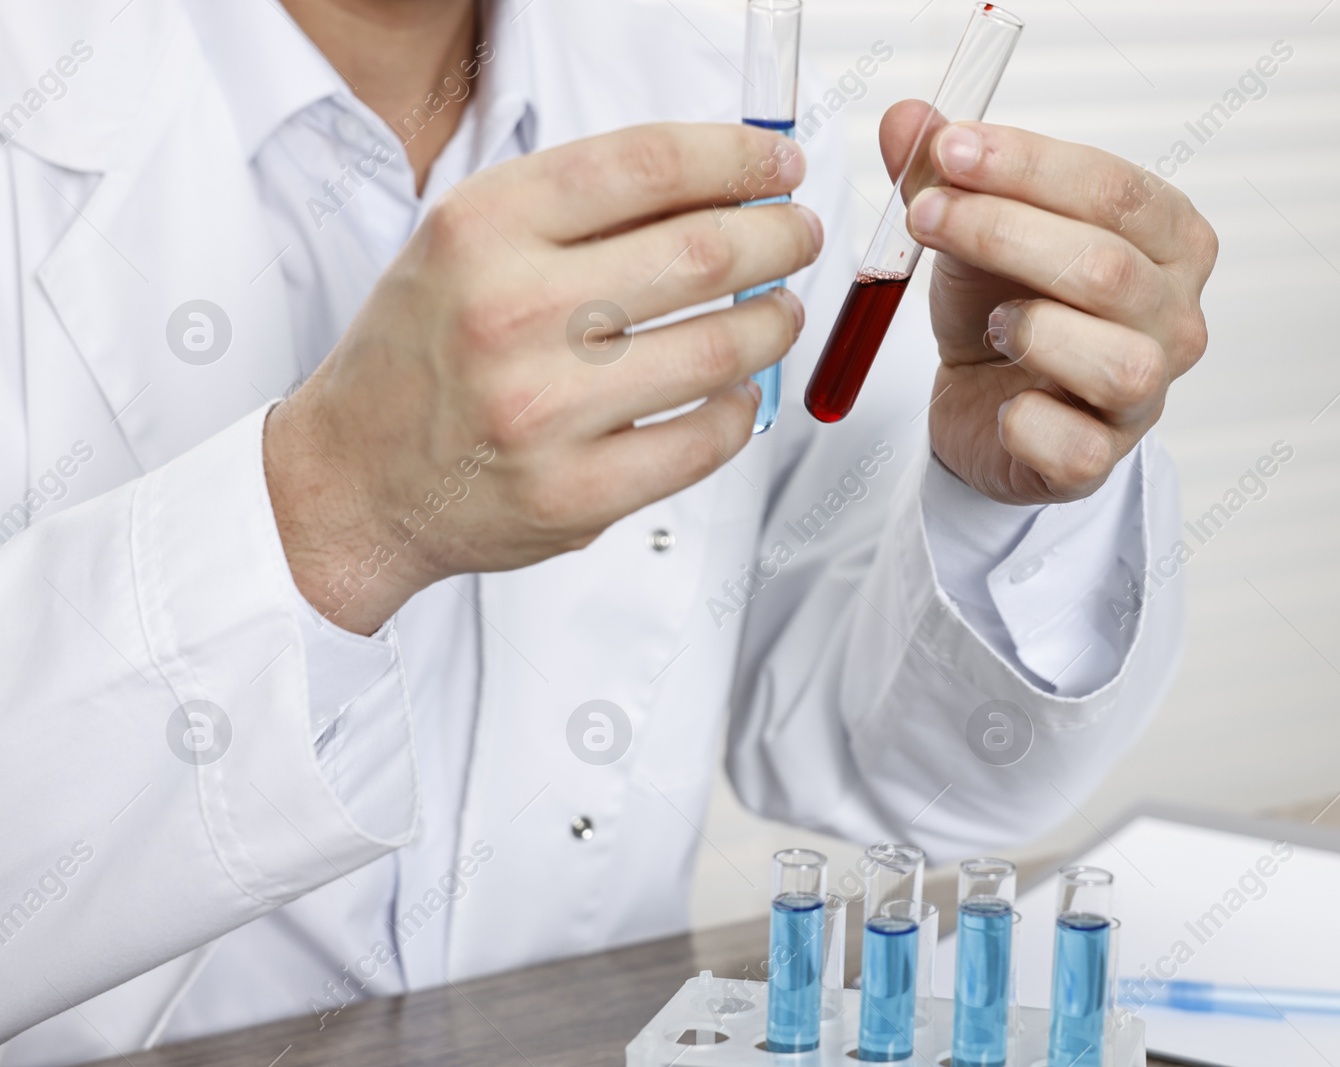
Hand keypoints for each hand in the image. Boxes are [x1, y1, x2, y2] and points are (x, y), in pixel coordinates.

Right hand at [264, 124, 819, 633]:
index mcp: (483, 229)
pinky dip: (739, 411)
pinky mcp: (573, 495)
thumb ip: (579, 211)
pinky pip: (703, 443)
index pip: (648, 165)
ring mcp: (543, 411)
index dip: (738, 158)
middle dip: (779, 238)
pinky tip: (735, 392)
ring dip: (775, 323)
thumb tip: (718, 185)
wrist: (351, 477)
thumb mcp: (468, 245)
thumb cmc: (421, 355)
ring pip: (719, 349)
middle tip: (798, 237)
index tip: (779, 168)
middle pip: (703, 252)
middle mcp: (510, 312)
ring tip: (780, 313)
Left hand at [883, 104, 1216, 504]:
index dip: (1028, 165)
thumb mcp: (970, 226)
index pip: (1115, 189)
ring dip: (1032, 331)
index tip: (948, 149)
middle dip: (1003, 233)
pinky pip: (1076, 448)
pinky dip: (1026, 422)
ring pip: (1116, 363)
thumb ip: (943, 171)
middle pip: (1107, 268)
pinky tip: (1002, 403)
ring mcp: (1147, 396)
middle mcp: (1175, 317)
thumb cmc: (1001, 306)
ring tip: (990, 323)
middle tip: (926, 217)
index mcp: (1168, 241)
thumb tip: (908, 119)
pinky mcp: (1101, 462)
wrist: (983, 403)